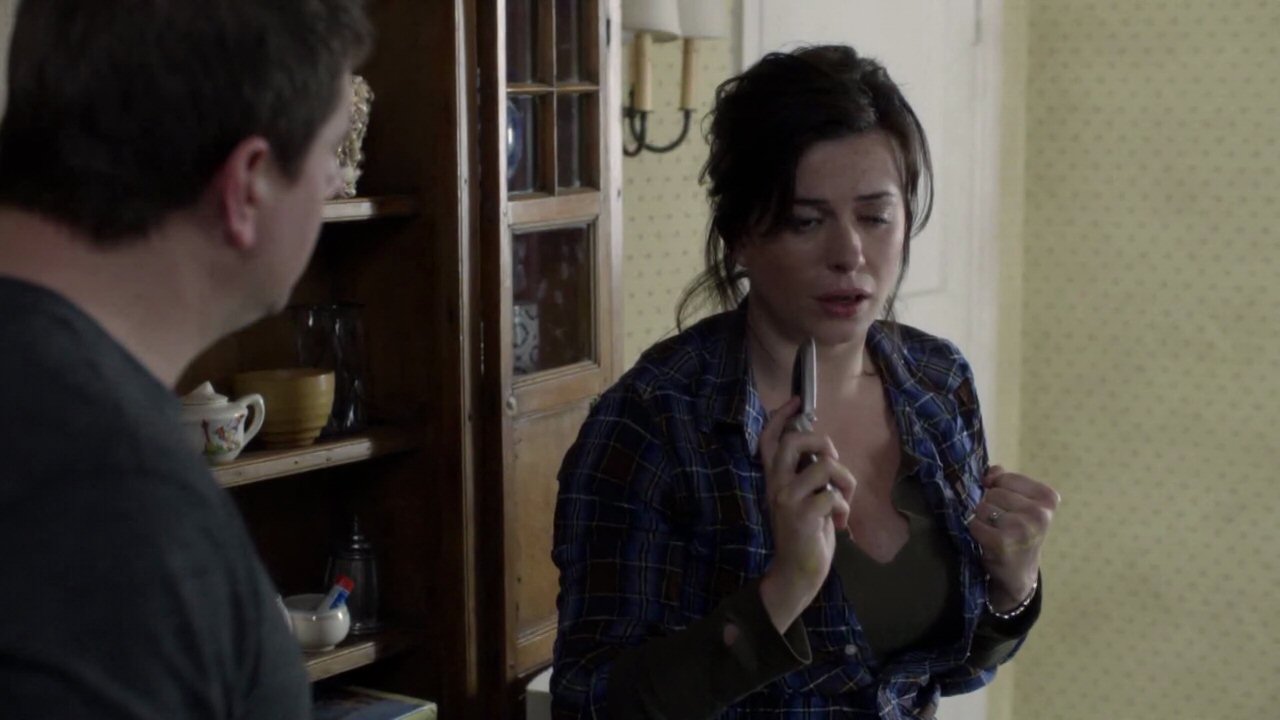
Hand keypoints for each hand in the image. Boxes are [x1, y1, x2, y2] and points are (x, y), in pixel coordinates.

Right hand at [757, 398, 856, 633]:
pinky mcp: (802, 516)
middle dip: (821, 443)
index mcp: (774, 480)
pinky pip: (833, 495)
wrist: (797, 572)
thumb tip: (823, 452)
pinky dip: (844, 507)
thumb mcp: (800, 499)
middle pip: (792, 442)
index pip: (768, 440)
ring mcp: (787, 500)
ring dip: (844, 480)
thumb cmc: (805, 534)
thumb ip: (804, 476)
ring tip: (843, 499)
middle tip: (832, 461)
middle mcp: (776, 486)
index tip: (796, 400)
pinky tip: (839, 522)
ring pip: (824, 466)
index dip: (781, 416)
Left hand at [967, 465, 1059, 611]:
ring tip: (996, 532)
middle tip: (1002, 524)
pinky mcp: (1003, 542)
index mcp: (1048, 498)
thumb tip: (990, 473)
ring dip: (983, 519)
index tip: (1009, 507)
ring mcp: (1023, 528)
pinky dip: (976, 531)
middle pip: (993, 493)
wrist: (1019, 572)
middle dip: (991, 506)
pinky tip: (988, 541)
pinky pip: (974, 523)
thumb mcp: (1020, 502)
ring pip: (982, 507)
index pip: (1005, 478)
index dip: (998, 490)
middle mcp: (1040, 513)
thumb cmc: (1018, 531)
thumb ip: (1005, 480)